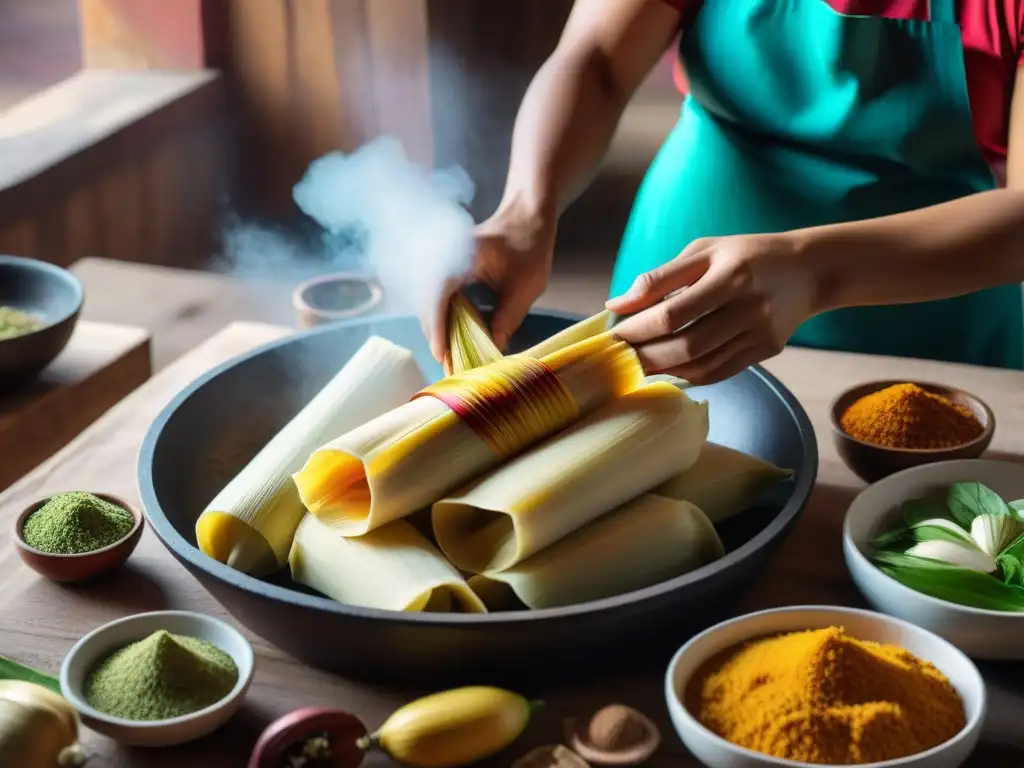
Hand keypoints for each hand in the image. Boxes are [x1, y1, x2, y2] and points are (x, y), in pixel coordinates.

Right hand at [427, 202, 555, 361]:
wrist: (527, 215)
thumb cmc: (530, 245)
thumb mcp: (526, 287)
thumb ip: (508, 318)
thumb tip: (493, 349)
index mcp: (458, 258)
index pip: (437, 300)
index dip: (438, 332)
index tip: (443, 357)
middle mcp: (442, 258)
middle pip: (428, 305)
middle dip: (437, 337)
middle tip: (449, 367)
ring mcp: (442, 263)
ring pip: (430, 303)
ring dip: (439, 329)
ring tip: (451, 357)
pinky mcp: (448, 269)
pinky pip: (439, 297)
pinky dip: (444, 318)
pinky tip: (455, 337)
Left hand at [607, 233, 819, 384]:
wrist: (809, 271)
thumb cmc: (747, 255)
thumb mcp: (705, 250)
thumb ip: (660, 278)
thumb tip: (617, 305)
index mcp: (730, 275)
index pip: (673, 312)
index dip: (639, 328)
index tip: (616, 334)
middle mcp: (748, 307)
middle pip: (686, 345)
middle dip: (646, 356)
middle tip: (622, 357)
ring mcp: (760, 333)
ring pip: (701, 364)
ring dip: (663, 369)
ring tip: (639, 364)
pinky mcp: (766, 351)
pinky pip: (719, 372)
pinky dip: (688, 375)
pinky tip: (669, 369)